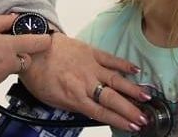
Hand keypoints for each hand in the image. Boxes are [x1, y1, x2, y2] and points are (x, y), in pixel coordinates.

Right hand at [0, 14, 51, 94]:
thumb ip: (3, 22)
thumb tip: (16, 19)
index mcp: (5, 47)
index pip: (34, 44)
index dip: (43, 40)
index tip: (47, 39)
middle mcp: (4, 66)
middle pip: (23, 61)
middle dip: (19, 54)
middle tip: (4, 45)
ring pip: (7, 70)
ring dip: (3, 63)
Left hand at [19, 33, 151, 132]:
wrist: (31, 51)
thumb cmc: (38, 76)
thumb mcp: (52, 100)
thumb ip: (74, 106)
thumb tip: (91, 112)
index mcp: (75, 97)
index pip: (102, 113)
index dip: (119, 121)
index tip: (132, 126)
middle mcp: (86, 83)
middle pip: (113, 99)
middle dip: (131, 110)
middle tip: (145, 117)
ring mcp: (90, 66)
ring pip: (116, 80)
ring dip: (133, 89)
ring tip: (147, 97)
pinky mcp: (90, 51)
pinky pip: (110, 58)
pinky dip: (124, 64)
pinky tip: (136, 70)